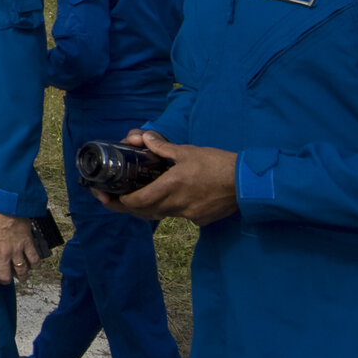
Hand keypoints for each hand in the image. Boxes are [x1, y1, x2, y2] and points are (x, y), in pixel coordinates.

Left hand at [0, 203, 39, 286]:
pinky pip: (34, 258)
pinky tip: (34, 265)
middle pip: (7, 276)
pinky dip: (35, 264)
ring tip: (22, 276)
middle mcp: (4, 253)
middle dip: (6, 280)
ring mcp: (17, 249)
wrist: (7, 202)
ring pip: (22, 270)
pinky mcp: (28, 242)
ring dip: (22, 275)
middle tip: (6, 279)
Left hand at [96, 132, 238, 225]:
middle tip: (115, 199)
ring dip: (147, 208)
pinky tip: (172, 198)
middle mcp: (177, 205)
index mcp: (171, 186)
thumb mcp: (188, 151)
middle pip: (145, 212)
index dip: (121, 201)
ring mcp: (188, 215)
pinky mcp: (200, 220)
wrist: (246, 182)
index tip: (110, 196)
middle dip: (127, 207)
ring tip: (136, 198)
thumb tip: (143, 138)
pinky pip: (179, 216)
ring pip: (160, 215)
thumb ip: (162, 147)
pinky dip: (170, 208)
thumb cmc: (217, 164)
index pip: (138, 201)